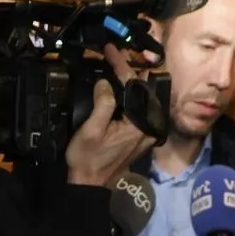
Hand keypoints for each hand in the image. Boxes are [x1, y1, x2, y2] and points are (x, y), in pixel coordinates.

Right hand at [65, 45, 153, 187]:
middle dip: (129, 72)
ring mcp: (144, 134)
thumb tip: (106, 84)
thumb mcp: (92, 130)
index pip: (134, 88)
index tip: (111, 50)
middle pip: (142, 93)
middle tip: (115, 55)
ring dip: (130, 83)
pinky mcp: (138, 137)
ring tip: (117, 66)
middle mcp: (147, 129)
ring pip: (141, 101)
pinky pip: (138, 111)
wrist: (89, 184)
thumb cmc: (87, 159)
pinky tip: (120, 88)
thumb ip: (103, 104)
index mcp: (139, 126)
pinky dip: (129, 97)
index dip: (121, 66)